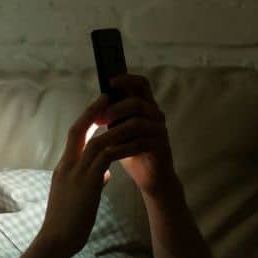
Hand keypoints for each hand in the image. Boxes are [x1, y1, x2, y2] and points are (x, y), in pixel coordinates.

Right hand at [40, 95, 118, 257]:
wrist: (56, 241)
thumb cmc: (66, 223)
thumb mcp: (79, 197)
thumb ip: (92, 181)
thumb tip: (106, 174)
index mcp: (64, 168)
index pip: (73, 137)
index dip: (85, 120)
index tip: (98, 108)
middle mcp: (67, 167)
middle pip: (78, 131)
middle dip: (92, 112)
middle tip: (107, 97)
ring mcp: (76, 174)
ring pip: (94, 142)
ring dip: (110, 128)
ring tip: (124, 116)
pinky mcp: (87, 185)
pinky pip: (105, 160)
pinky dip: (117, 149)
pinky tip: (130, 143)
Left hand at [96, 74, 177, 196]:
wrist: (152, 178)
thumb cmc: (133, 152)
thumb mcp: (121, 131)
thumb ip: (115, 117)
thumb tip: (96, 104)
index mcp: (147, 107)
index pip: (141, 84)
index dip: (126, 79)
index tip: (109, 82)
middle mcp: (156, 115)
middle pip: (137, 102)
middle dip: (115, 109)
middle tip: (99, 120)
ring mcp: (160, 131)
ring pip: (138, 122)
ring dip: (117, 129)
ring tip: (103, 138)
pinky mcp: (161, 147)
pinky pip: (141, 142)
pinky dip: (123, 146)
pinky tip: (111, 152)